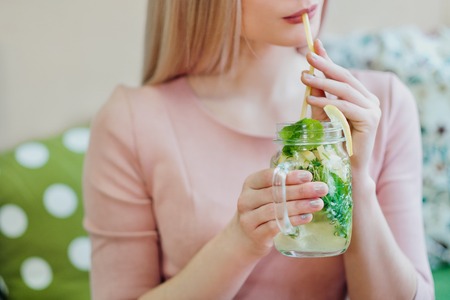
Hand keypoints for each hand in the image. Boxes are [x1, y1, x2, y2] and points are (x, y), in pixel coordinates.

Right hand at [231, 168, 326, 256]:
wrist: (244, 238)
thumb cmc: (261, 211)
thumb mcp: (265, 195)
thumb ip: (282, 186)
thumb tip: (311, 180)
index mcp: (250, 183)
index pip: (269, 176)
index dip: (289, 176)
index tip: (309, 176)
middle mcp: (246, 199)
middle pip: (275, 193)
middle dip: (301, 190)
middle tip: (322, 189)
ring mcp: (248, 218)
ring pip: (276, 210)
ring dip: (300, 206)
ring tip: (318, 204)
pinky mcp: (255, 234)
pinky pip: (276, 226)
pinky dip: (293, 221)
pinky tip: (307, 217)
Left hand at [301, 39, 380, 170]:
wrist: (346, 169)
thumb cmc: (334, 144)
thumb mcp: (323, 115)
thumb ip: (318, 96)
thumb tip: (307, 75)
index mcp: (361, 97)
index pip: (343, 74)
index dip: (329, 59)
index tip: (315, 44)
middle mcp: (370, 100)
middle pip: (345, 78)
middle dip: (325, 65)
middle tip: (308, 56)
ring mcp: (372, 110)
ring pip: (344, 90)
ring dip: (322, 82)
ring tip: (303, 77)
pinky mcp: (370, 121)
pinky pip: (344, 107)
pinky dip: (327, 102)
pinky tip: (310, 100)